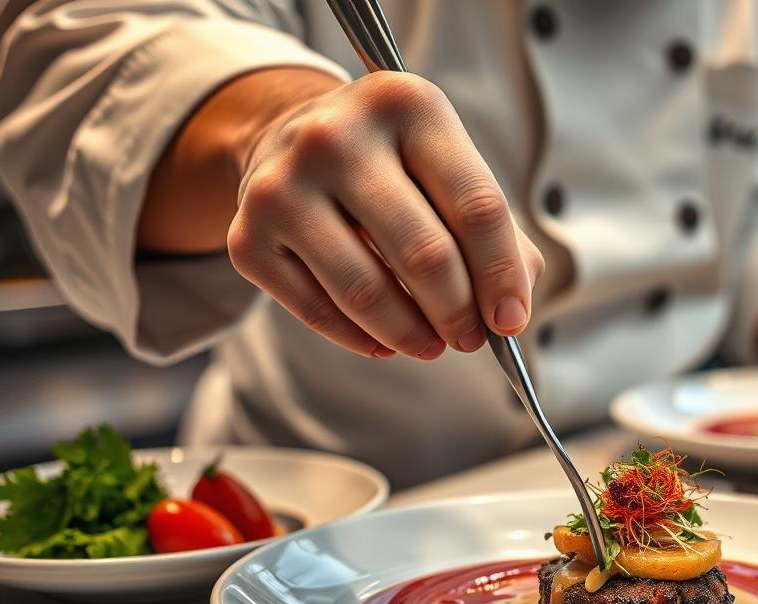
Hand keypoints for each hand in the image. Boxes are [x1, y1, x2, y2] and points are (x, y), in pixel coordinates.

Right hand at [227, 71, 543, 359]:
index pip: (477, 207)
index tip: (511, 322)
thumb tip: (509, 316)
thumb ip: (497, 235)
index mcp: (406, 105)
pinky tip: (384, 342)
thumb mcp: (449, 168)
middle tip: (471, 339)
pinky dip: (361, 339)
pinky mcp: (246, 235)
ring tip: (432, 344)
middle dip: (459, 314)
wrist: (292, 139)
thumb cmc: (393, 165)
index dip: (502, 276)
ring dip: (412, 335)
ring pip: (367, 292)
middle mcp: (336, 135)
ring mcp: (283, 184)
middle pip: (425, 255)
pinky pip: (317, 311)